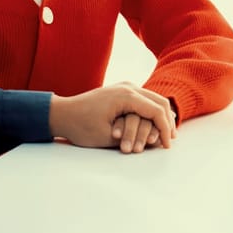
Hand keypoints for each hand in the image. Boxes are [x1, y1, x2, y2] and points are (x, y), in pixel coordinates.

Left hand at [48, 83, 176, 148]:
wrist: (61, 114)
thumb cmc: (81, 126)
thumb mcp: (109, 137)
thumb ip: (133, 134)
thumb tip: (153, 138)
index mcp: (126, 96)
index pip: (157, 111)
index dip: (165, 129)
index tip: (167, 145)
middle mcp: (128, 87)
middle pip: (160, 102)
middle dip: (168, 122)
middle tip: (170, 140)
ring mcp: (125, 87)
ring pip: (154, 99)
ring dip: (161, 116)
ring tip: (167, 133)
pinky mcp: (121, 91)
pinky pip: (144, 100)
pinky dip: (152, 112)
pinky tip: (155, 124)